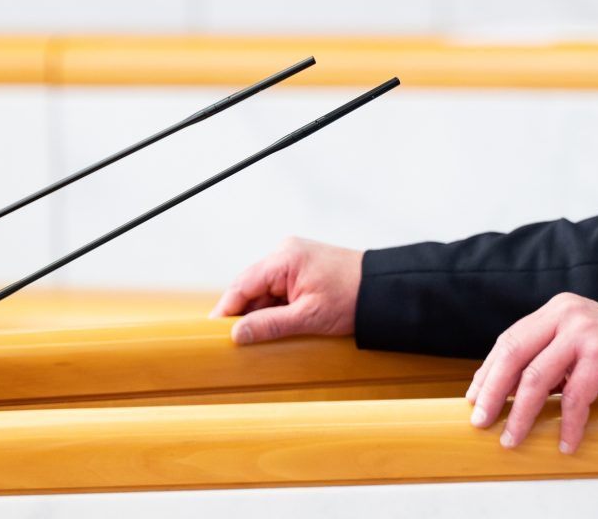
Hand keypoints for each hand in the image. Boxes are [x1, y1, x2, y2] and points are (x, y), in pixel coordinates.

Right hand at [210, 237, 361, 344]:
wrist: (385, 289)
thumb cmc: (353, 298)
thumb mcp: (308, 317)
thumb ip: (270, 325)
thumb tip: (236, 334)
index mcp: (284, 258)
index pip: (242, 284)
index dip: (225, 310)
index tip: (212, 333)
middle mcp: (285, 253)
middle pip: (250, 287)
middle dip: (242, 314)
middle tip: (231, 344)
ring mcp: (294, 260)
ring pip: (263, 291)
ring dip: (258, 313)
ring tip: (254, 340)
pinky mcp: (302, 270)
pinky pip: (277, 290)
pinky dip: (273, 309)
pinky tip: (272, 328)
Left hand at [465, 292, 597, 453]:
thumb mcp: (577, 344)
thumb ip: (547, 355)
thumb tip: (504, 391)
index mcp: (556, 310)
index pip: (510, 339)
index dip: (488, 371)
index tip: (474, 398)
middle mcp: (567, 315)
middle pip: (515, 354)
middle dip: (493, 391)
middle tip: (481, 420)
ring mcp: (584, 333)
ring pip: (537, 378)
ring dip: (521, 414)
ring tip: (513, 438)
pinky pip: (574, 398)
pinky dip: (567, 425)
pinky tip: (565, 442)